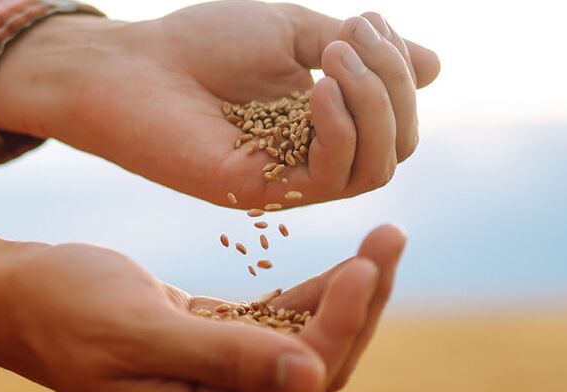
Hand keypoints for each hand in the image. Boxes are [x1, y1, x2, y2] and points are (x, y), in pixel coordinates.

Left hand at [0, 1, 440, 207]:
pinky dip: (339, 126)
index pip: (398, 118)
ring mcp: (290, 180)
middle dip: (394, 86)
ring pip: (376, 167)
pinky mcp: (261, 194)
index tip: (367, 21)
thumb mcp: (295, 30)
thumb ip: (361, 52)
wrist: (129, 66)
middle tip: (355, 37)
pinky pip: (331, 177)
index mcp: (325, 122)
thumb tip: (437, 65)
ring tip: (334, 56)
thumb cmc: (201, 43)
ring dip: (374, 104)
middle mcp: (313, 158)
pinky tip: (315, 86)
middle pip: (397, 146)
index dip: (400, 72)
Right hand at [0, 194, 407, 391]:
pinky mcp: (207, 347)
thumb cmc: (61, 306)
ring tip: (382, 240)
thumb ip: (226, 353)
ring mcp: (210, 383)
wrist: (9, 296)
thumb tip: (312, 375)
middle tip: (389, 238)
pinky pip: (274, 327)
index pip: (297, 382)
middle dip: (357, 307)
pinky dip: (308, 295)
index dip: (340, 324)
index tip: (365, 262)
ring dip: (342, 297)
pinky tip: (342, 262)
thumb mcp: (140, 327)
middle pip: (312, 368)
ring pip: (301, 345)